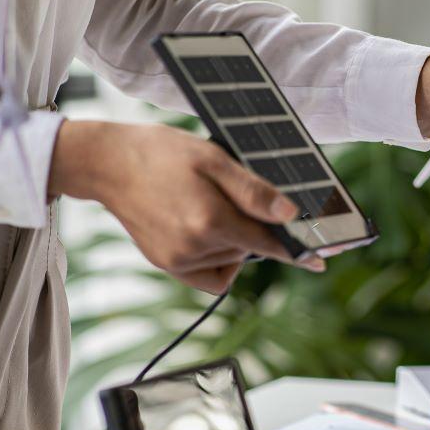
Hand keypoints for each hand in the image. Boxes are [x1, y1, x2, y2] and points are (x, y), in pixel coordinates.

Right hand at [49, 120, 321, 292]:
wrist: (108, 164)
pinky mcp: (166, 265)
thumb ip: (253, 190)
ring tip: (209, 204)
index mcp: (209, 219)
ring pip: (231, 261)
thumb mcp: (213, 158)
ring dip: (235, 241)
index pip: (268, 244)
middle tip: (234, 198)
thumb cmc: (161, 153)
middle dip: (257, 230)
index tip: (322, 260)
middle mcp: (194, 247)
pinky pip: (209, 276)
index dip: (298, 251)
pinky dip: (218, 259)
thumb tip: (290, 213)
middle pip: (250, 249)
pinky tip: (207, 232)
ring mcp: (178, 261)